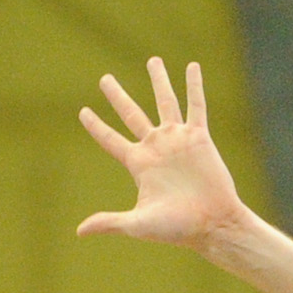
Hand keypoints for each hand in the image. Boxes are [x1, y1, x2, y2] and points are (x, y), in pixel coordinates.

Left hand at [76, 56, 249, 250]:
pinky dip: (194, 86)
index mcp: (138, 164)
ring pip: (165, 102)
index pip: (110, 139)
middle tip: (105, 79)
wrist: (212, 224)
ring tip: (152, 60)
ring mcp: (177, 140)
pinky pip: (196, 106)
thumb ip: (110, 222)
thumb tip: (79, 232)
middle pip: (131, 113)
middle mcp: (156, 147)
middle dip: (117, 96)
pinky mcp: (199, 138)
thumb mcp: (138, 224)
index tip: (83, 111)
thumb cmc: (176, 228)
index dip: (96, 126)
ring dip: (158, 81)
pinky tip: (192, 67)